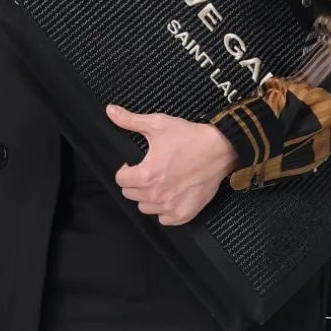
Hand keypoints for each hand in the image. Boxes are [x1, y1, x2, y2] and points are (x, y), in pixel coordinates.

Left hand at [106, 103, 239, 225]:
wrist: (220, 150)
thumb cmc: (190, 137)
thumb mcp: (158, 125)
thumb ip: (131, 121)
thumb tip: (110, 111)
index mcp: (146, 175)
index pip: (120, 180)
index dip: (126, 170)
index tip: (135, 164)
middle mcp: (156, 194)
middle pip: (131, 195)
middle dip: (136, 183)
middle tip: (150, 171)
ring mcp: (170, 206)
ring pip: (145, 208)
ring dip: (148, 198)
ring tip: (160, 183)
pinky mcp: (183, 214)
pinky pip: (164, 219)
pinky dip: (164, 210)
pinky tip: (171, 195)